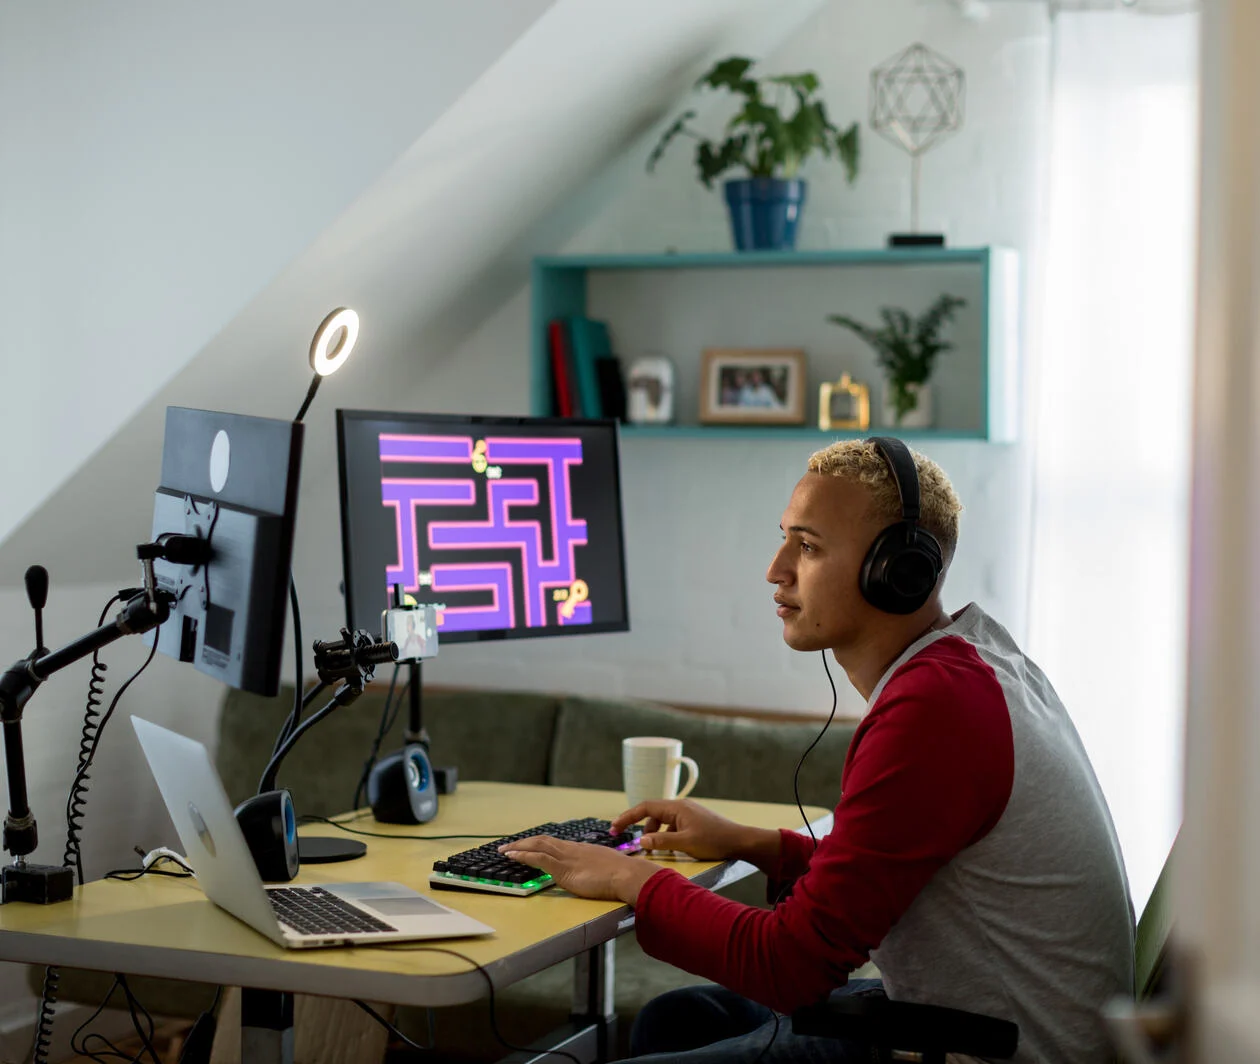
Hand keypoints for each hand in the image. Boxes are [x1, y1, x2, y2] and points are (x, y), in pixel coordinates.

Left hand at [499, 836, 660, 903]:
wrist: (627, 875)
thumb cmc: (622, 875)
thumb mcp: (606, 868)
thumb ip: (596, 869)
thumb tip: (595, 875)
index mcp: (581, 849)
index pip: (554, 843)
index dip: (538, 843)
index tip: (527, 845)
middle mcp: (571, 849)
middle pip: (542, 841)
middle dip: (523, 842)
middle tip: (508, 845)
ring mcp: (567, 858)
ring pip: (537, 846)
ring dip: (519, 847)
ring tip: (504, 850)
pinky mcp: (564, 869)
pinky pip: (539, 858)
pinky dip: (524, 855)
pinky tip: (513, 857)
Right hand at [611, 800, 778, 864]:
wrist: (740, 841)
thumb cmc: (714, 841)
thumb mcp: (685, 843)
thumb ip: (661, 841)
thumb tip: (641, 840)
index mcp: (677, 807)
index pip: (645, 807)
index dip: (627, 817)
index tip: (614, 828)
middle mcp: (681, 806)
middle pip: (653, 813)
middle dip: (641, 827)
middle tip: (634, 844)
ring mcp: (688, 812)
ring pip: (663, 820)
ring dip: (655, 833)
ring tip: (654, 850)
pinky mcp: (694, 820)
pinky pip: (673, 825)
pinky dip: (666, 835)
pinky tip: (670, 849)